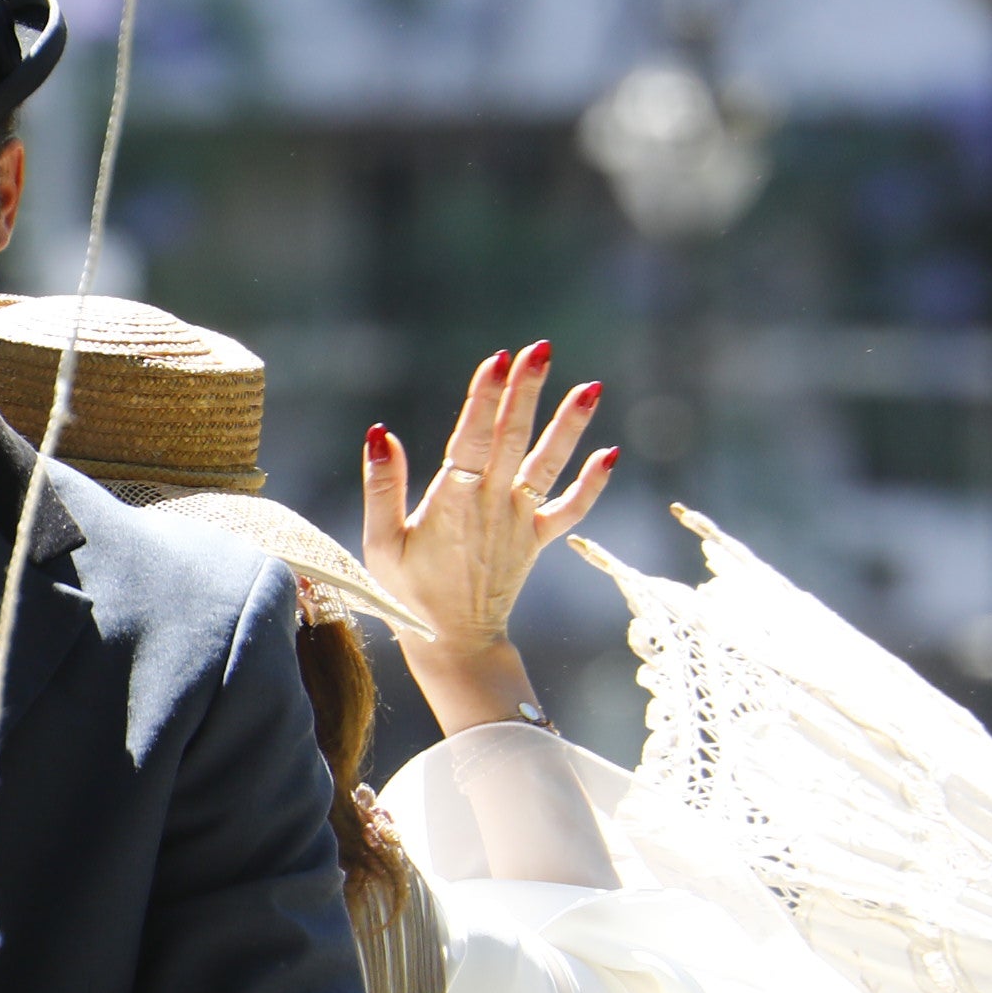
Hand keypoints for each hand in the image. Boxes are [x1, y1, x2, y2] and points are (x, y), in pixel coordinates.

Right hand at [360, 342, 616, 729]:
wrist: (453, 644)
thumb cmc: (406, 593)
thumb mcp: (380, 543)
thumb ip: (383, 487)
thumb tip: (381, 433)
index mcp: (452, 502)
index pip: (472, 438)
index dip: (485, 397)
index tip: (498, 359)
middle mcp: (492, 506)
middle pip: (513, 438)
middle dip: (527, 391)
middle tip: (541, 348)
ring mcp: (519, 523)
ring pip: (548, 465)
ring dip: (570, 425)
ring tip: (591, 387)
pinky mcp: (537, 540)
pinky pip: (571, 510)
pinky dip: (593, 484)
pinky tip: (611, 452)